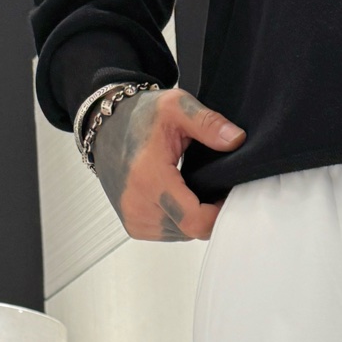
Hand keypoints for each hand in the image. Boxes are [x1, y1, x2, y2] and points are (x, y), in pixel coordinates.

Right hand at [91, 88, 243, 241]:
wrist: (106, 125)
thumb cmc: (139, 117)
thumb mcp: (176, 107)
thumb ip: (208, 123)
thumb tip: (235, 139)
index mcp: (150, 179)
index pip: (195, 221)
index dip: (218, 212)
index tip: (225, 193)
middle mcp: (138, 205)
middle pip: (192, 229)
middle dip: (207, 211)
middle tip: (209, 183)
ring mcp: (135, 219)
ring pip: (182, 234)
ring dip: (192, 215)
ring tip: (189, 186)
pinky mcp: (134, 226)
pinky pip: (169, 232)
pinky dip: (178, 219)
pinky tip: (175, 195)